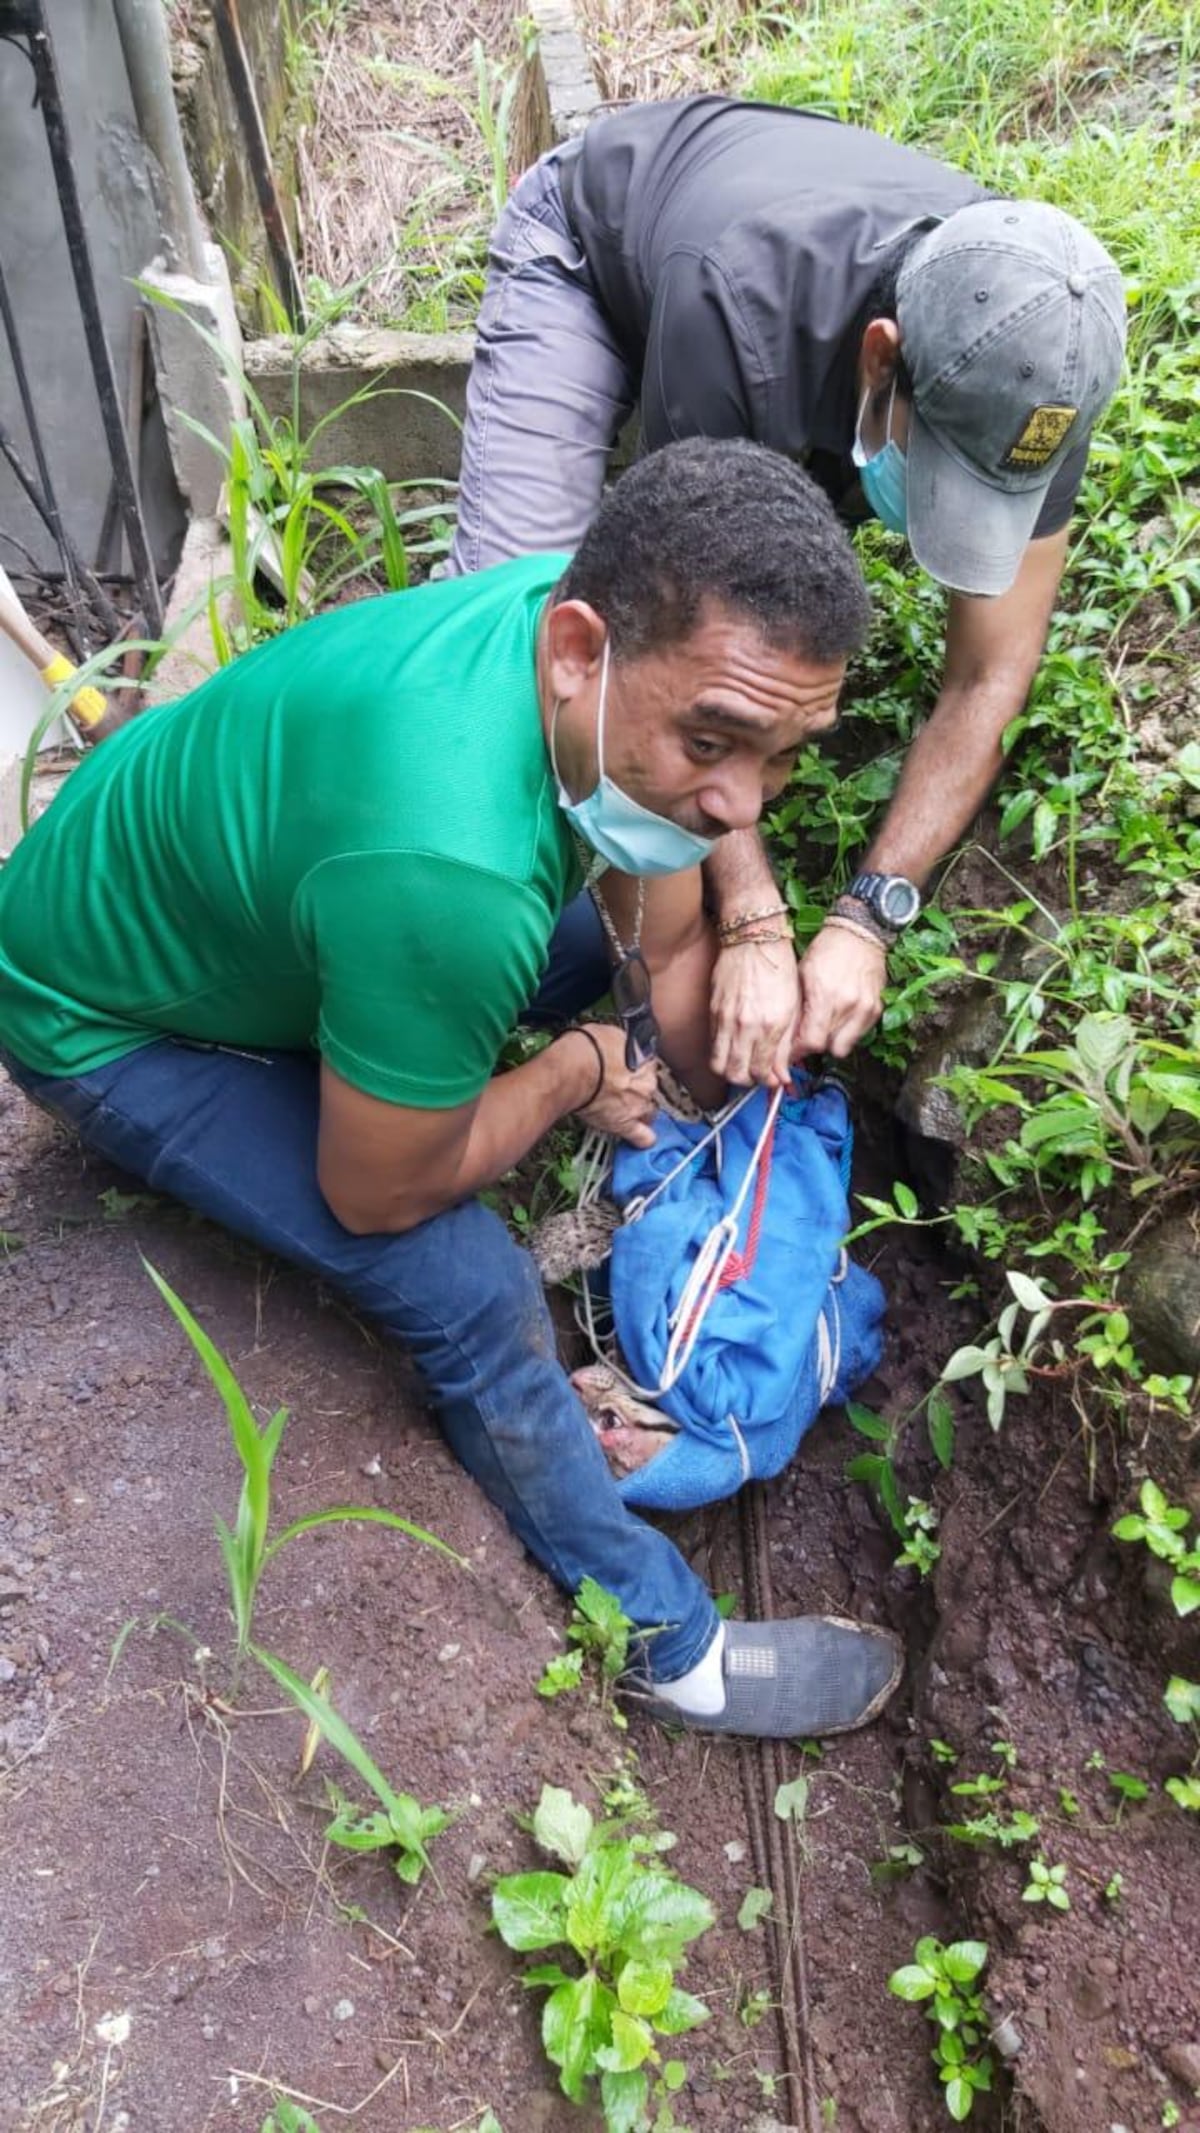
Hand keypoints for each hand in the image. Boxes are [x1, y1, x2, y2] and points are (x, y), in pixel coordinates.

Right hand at [568, 1023, 659, 1147]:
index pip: (648, 1065)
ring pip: (649, 1112)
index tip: (624, 1070)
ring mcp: (638, 1106)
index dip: (634, 1068)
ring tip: (622, 1110)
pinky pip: (643, 1138)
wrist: (569, 1072)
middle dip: (636, 1089)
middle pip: (649, 1089)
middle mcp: (647, 1083)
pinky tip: (636, 1137)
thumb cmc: (583, 1050)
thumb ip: (621, 1044)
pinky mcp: (625, 1125)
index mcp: (645, 1059)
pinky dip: (641, 1138)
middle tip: (616, 1088)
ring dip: (639, 1111)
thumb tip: (619, 1048)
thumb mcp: (607, 1032)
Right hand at [708, 937, 799, 1087]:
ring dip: (730, 1071)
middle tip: (756, 1074)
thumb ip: (786, 1043)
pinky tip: (733, 1046)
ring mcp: (726, 1019)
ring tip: (742, 1064)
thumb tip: (782, 1072)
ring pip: (719, 1065)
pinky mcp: (713, 1011)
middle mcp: (745, 1026)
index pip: (762, 1072)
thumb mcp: (793, 1007)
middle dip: (747, 1081)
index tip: (772, 1077)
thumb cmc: (778, 967)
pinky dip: (721, 1053)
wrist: (754, 938)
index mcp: (771, 1025)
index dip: (767, 1081)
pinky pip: (712, 1045)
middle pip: (736, 1074)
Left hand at [793, 923, 886, 1059]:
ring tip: (822, 1027)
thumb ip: (797, 1008)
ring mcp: (865, 1009)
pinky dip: (847, 1032)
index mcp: (825, 995)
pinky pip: (859, 1035)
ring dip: (831, 1042)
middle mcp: (848, 1005)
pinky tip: (838, 1018)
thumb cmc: (826, 949)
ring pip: (844, 1046)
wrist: (860, 932)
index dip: (798, 1051)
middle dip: (813, 1046)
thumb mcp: (802, 975)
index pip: (811, 1042)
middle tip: (805, 1038)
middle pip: (827, 1048)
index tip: (791, 1051)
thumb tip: (786, 1037)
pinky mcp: (876, 1009)